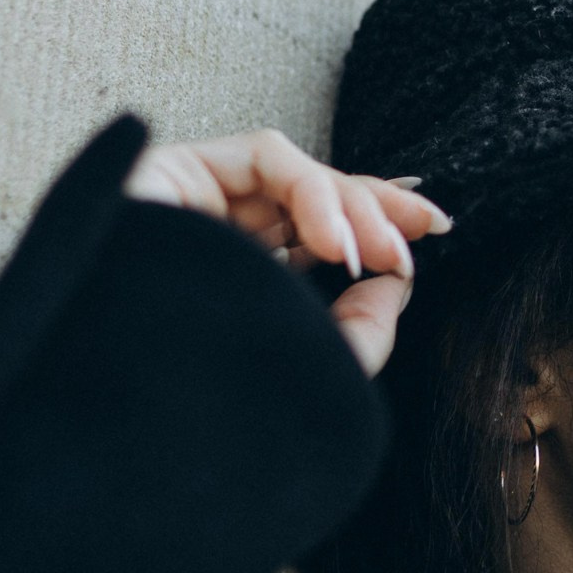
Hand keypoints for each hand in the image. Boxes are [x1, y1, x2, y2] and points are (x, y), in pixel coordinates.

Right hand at [122, 129, 451, 376]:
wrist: (139, 416)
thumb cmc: (223, 409)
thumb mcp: (316, 373)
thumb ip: (363, 330)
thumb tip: (395, 279)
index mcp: (240, 289)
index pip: (314, 237)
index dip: (376, 224)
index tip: (433, 229)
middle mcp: (210, 242)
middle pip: (307, 198)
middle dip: (376, 208)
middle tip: (418, 238)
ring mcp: (186, 204)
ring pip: (293, 173)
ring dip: (352, 205)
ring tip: (377, 254)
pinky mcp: (166, 172)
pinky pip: (263, 156)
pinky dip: (315, 189)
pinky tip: (334, 244)